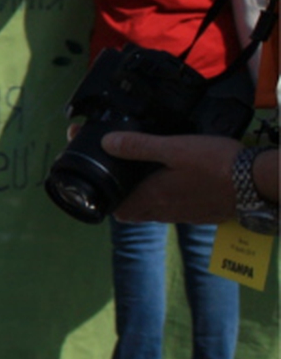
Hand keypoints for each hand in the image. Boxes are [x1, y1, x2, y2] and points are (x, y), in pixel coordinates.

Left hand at [103, 133, 244, 223]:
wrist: (257, 182)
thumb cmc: (215, 164)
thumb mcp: (174, 148)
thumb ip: (139, 146)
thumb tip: (107, 143)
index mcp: (153, 198)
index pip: (118, 210)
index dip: (107, 200)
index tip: (102, 183)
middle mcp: (166, 212)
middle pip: (134, 213)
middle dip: (125, 199)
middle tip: (122, 179)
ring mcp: (185, 215)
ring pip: (156, 213)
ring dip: (147, 200)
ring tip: (146, 177)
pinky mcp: (202, 214)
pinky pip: (177, 211)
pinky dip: (169, 200)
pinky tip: (177, 182)